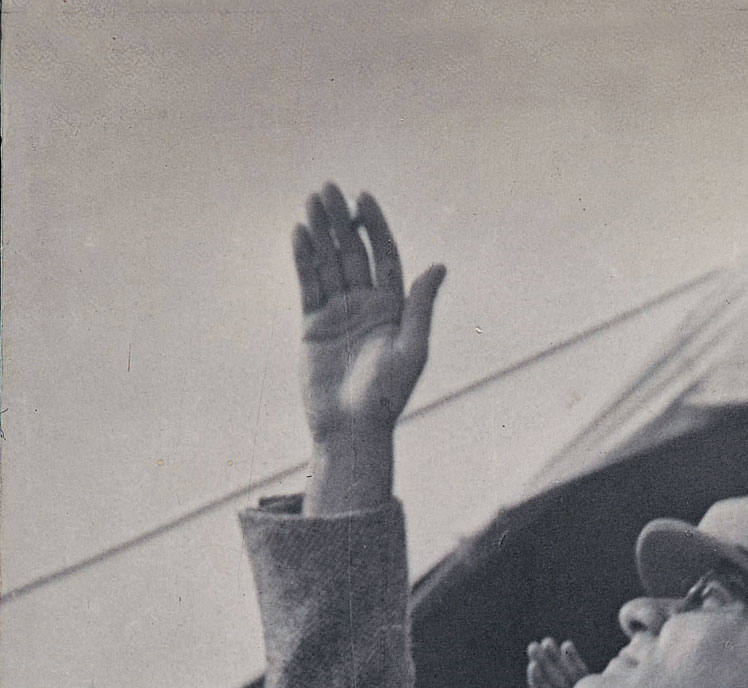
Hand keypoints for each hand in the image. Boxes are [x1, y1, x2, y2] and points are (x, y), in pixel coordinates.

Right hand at [295, 185, 444, 442]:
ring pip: (328, 264)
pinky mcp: (313, 325)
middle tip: (328, 189)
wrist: (351, 428)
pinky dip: (303, 259)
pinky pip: (308, 285)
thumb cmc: (387, 395)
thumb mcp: (412, 349)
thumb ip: (421, 306)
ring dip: (319, 233)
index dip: (374, 226)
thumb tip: (439, 265)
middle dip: (340, 221)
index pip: (383, 256)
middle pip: (352, 253)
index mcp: (392, 308)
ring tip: (311, 201)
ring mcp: (338, 313)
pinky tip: (299, 233)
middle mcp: (365, 306)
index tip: (363, 197)